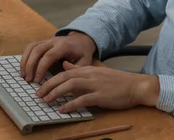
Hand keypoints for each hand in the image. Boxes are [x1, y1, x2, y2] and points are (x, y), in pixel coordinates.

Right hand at [20, 32, 96, 82]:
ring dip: (25, 61)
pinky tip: (24, 68)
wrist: (81, 39)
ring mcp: (47, 40)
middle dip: (30, 66)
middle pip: (37, 50)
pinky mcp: (43, 42)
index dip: (41, 68)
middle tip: (28, 80)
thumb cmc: (83, 52)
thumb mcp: (86, 61)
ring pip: (31, 47)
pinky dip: (25, 56)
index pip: (49, 55)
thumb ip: (76, 67)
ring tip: (24, 75)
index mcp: (64, 45)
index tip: (37, 80)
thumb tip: (64, 67)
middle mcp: (54, 41)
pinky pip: (30, 46)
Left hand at [36, 61, 159, 112]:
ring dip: (56, 93)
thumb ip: (80, 68)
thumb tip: (64, 64)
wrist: (135, 86)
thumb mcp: (97, 71)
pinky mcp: (101, 96)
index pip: (65, 72)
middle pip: (64, 77)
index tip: (41, 86)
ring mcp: (95, 85)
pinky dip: (71, 104)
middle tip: (38, 94)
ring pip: (70, 86)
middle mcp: (90, 75)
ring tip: (46, 101)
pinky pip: (82, 99)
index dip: (51, 79)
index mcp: (88, 69)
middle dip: (49, 85)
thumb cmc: (117, 81)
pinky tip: (63, 109)